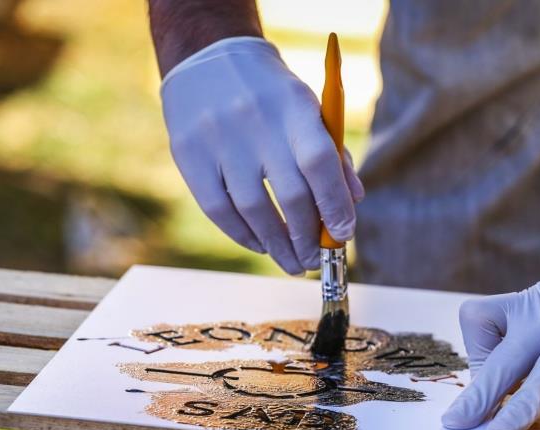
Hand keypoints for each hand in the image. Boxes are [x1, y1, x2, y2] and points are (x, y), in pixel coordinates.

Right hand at [160, 37, 363, 274]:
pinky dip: (243, 235)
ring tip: (292, 262)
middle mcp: (256, 121)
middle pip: (291, 195)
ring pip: (253, 210)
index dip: (335, 206)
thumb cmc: (273, 96)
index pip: (321, 164)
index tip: (342, 236)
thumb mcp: (308, 109)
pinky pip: (219, 209)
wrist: (208, 57)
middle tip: (315, 261)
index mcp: (295, 107)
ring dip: (277, 246)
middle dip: (307, 238)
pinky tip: (260, 245)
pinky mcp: (188, 153)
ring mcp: (218, 138)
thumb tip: (352, 203)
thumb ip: (332, 154)